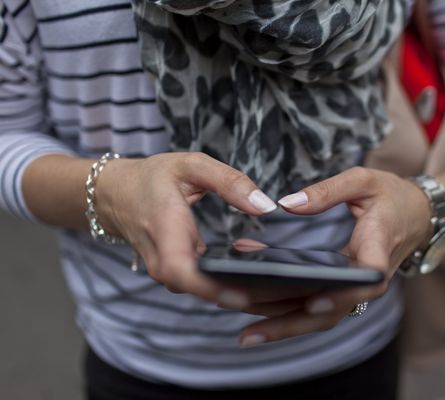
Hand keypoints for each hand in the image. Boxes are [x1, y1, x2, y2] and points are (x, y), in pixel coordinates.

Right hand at [94, 152, 279, 304]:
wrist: (116, 195)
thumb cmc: (153, 178)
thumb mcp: (192, 166)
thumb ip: (230, 182)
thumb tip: (265, 205)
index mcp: (165, 228)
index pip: (180, 270)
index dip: (209, 287)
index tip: (243, 293)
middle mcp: (163, 259)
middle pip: (199, 290)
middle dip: (241, 294)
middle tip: (285, 292)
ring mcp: (168, 271)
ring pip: (204, 292)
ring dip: (242, 291)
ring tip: (283, 288)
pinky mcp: (178, 274)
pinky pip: (204, 286)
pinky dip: (234, 284)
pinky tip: (265, 278)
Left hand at [238, 167, 432, 345]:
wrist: (418, 214)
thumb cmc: (392, 196)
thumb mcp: (363, 181)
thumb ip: (327, 191)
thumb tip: (287, 205)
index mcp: (379, 245)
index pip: (369, 276)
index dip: (345, 292)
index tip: (317, 300)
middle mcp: (368, 275)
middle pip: (334, 310)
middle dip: (291, 324)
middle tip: (250, 333)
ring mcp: (358, 286)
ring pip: (323, 316)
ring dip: (284, 326)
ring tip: (245, 333)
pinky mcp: (347, 288)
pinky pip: (319, 306)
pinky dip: (288, 311)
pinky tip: (257, 310)